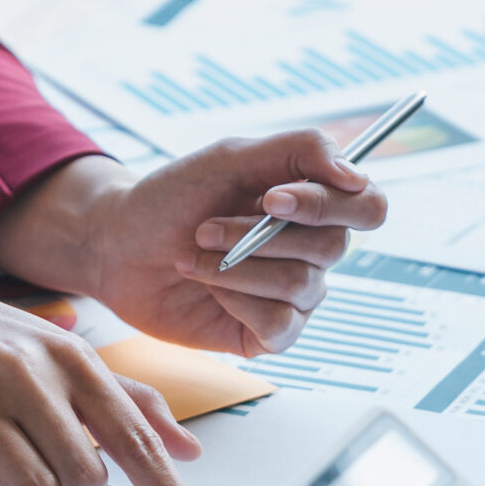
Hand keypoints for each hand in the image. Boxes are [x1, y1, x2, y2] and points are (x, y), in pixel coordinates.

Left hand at [0, 136, 385, 355]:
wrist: (117, 247)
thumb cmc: (171, 199)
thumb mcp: (229, 157)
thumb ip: (298, 151)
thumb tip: (354, 175)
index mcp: (312, 203)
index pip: (368, 206)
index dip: (329, 204)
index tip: (271, 198)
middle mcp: (311, 251)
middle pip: (334, 247)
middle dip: (259, 235)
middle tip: (205, 226)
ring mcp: (292, 295)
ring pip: (302, 285)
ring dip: (237, 266)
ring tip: (194, 254)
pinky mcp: (268, 334)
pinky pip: (281, 324)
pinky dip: (237, 300)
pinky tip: (208, 288)